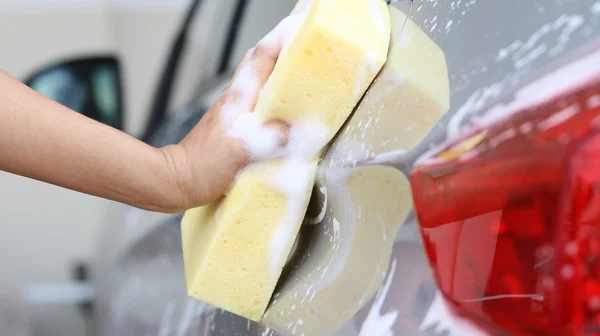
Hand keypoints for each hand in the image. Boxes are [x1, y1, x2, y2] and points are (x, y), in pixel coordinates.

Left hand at [159, 40, 289, 211]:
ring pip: (258, 85)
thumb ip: (268, 138)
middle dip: (282, 56)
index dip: (281, 43)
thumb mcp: (239, 151)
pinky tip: (282, 118)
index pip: (261, 59)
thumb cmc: (202, 165)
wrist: (176, 181)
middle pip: (259, 65)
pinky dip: (271, 104)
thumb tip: (291, 130)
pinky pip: (257, 107)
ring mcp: (232, 113)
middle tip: (304, 58)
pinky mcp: (232, 128)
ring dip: (277, 79)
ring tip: (299, 83)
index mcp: (239, 99)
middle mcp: (235, 100)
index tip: (300, 37)